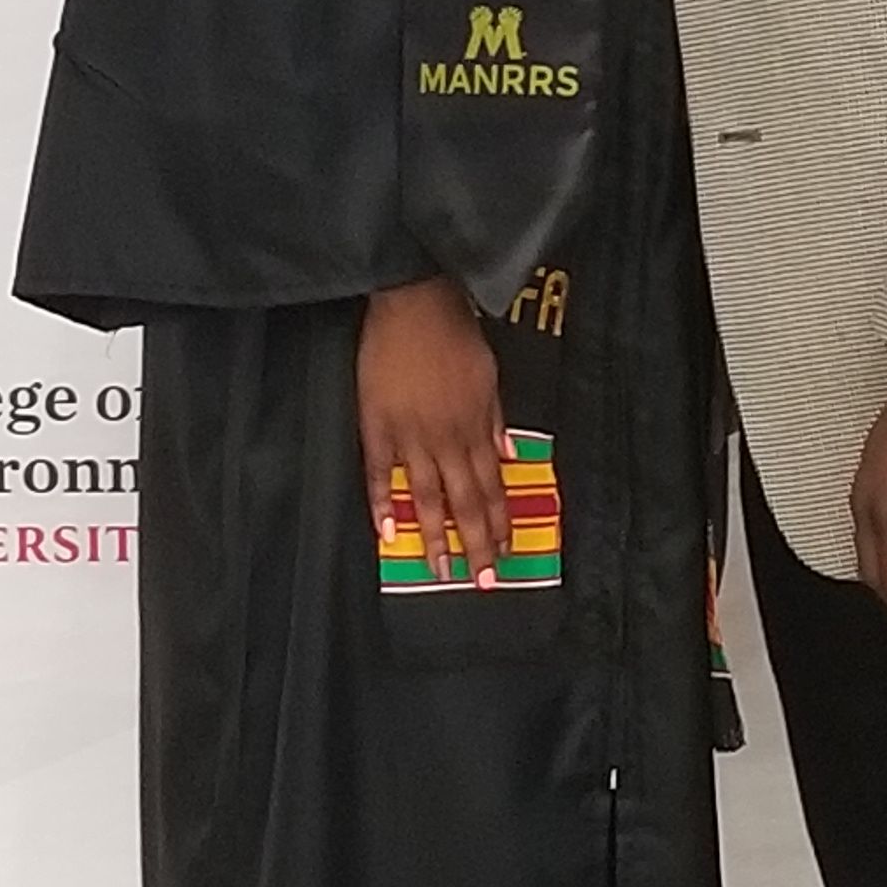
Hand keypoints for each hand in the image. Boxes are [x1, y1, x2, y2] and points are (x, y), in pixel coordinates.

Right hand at [358, 278, 510, 586]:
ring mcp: (410, 436)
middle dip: (475, 543)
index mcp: (475, 428)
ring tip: (440, 570)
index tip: (504, 554)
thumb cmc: (456, 336)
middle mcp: (447, 440)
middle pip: (464, 501)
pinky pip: (381, 473)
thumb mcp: (489, 377)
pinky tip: (389, 533)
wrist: (415, 305)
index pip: (490, 487)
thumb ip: (495, 421)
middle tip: (479, 580)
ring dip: (435, 536)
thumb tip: (509, 457)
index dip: (497, 523)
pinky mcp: (377, 427)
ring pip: (427, 497)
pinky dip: (385, 503)